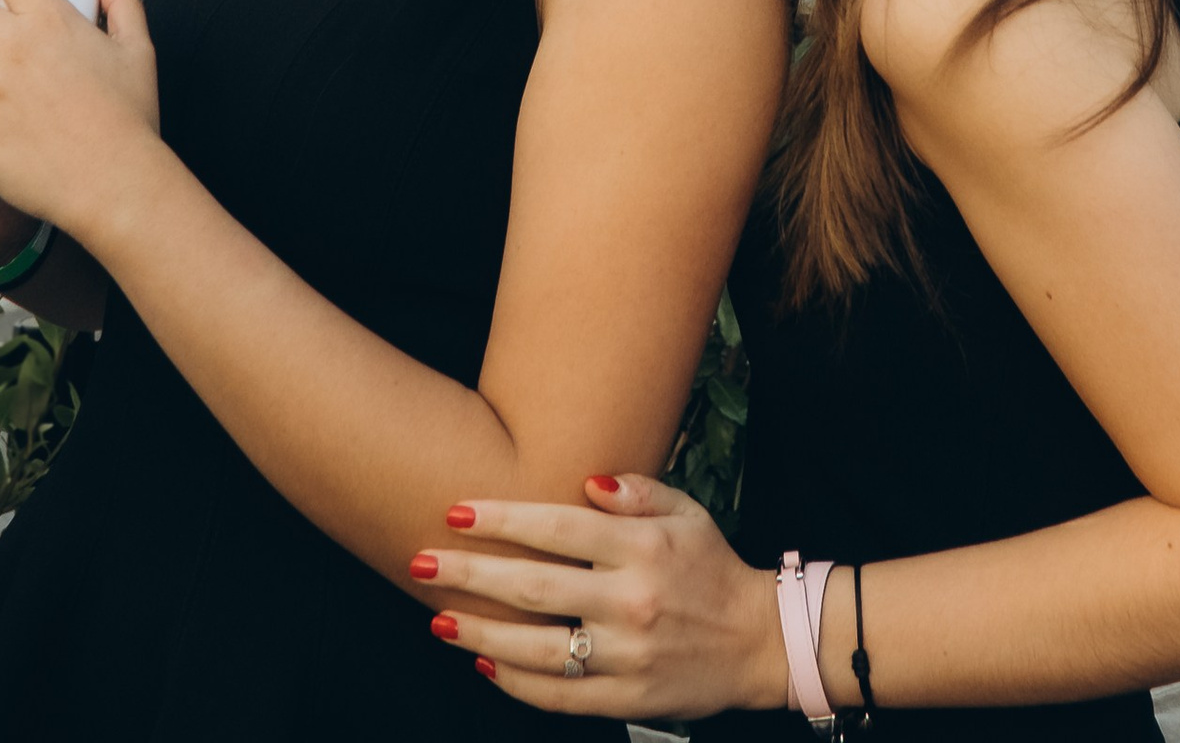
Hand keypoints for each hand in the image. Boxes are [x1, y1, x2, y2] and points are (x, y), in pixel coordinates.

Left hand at [417, 473, 789, 717]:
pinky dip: (518, 684)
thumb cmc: (712, 566)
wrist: (760, 641)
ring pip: (538, 650)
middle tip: (420, 561)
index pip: (558, 529)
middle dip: (472, 574)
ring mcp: (627, 655)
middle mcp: (630, 601)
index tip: (457, 511)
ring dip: (481, 636)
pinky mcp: (627, 699)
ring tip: (438, 620)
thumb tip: (586, 480)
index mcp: (642, 549)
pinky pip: (561, 696)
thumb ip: (635, 491)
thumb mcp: (685, 512)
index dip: (504, 519)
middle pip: (535, 588)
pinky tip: (485, 666)